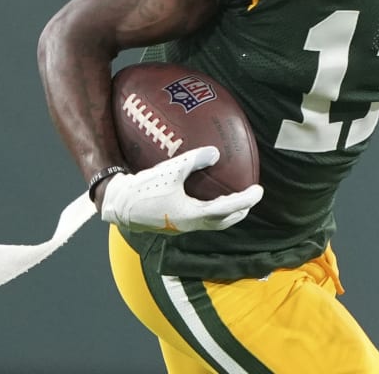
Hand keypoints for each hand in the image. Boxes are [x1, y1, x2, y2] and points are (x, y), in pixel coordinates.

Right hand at [99, 146, 262, 233]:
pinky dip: (212, 210)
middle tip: (251, 197)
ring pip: (212, 223)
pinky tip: (207, 197)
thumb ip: (194, 160)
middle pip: (223, 222)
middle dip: (240, 211)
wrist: (119, 205)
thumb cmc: (144, 188)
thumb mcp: (170, 170)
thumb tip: (216, 152)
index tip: (259, 191)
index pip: (227, 209)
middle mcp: (190, 224)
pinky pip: (200, 218)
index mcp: (192, 214)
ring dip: (227, 213)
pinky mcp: (174, 223)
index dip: (245, 200)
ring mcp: (182, 226)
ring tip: (236, 200)